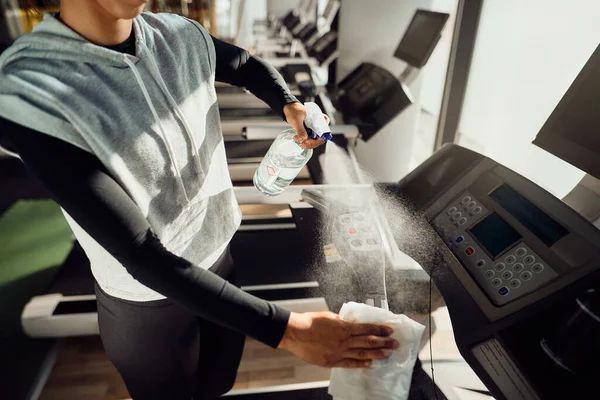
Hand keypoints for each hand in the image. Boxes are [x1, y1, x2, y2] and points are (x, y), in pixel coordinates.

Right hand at [278, 311, 398, 367]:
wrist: (295, 333)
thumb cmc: (310, 322)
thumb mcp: (329, 317)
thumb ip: (342, 322)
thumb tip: (351, 324)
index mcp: (344, 327)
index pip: (367, 328)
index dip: (380, 329)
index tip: (390, 330)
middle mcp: (343, 340)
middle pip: (368, 342)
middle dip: (383, 342)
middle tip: (395, 344)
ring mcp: (338, 352)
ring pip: (361, 354)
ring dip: (376, 354)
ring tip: (387, 354)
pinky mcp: (331, 361)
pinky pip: (349, 363)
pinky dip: (360, 364)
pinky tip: (369, 364)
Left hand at [283, 102, 329, 149]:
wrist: (288, 109)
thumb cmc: (294, 111)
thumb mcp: (296, 120)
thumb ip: (300, 130)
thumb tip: (303, 139)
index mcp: (319, 119)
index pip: (325, 131)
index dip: (320, 138)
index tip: (310, 140)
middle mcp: (318, 125)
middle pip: (320, 138)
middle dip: (312, 143)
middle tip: (302, 143)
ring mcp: (313, 128)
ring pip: (315, 140)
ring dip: (308, 143)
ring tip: (299, 142)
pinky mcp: (308, 131)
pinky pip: (310, 139)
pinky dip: (305, 141)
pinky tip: (298, 140)